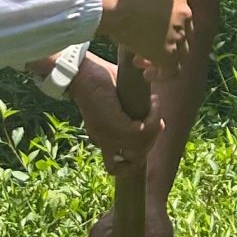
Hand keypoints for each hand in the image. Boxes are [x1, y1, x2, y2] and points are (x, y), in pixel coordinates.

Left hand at [66, 51, 160, 171]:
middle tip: (157, 121)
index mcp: (101, 139)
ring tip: (155, 109)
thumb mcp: (112, 102)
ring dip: (155, 128)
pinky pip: (142, 131)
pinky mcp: (114, 125)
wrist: (79, 71)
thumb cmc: (95, 79)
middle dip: (152, 141)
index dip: (140, 154)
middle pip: (135, 160)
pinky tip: (154, 102)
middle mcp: (104, 142)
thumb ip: (125, 113)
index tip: (151, 132)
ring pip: (141, 147)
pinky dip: (153, 118)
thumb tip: (146, 108)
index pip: (119, 165)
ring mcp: (108, 136)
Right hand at [95, 0, 192, 77]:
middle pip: (182, 33)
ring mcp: (179, 32)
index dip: (164, 25)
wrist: (111, 2)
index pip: (179, 13)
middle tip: (142, 46)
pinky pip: (172, 69)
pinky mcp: (169, 52)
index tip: (147, 29)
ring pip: (179, 51)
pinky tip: (146, 74)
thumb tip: (141, 7)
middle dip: (164, 41)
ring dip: (160, 58)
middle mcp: (184, 12)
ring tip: (140, 62)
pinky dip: (162, 74)